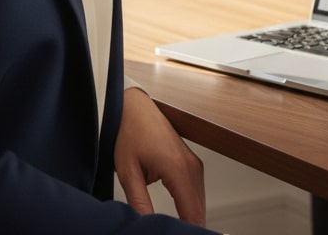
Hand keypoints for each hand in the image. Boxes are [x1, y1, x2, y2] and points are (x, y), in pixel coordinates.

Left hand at [114, 87, 205, 226]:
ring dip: (190, 220)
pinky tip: (178, 219)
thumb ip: (139, 203)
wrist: (134, 105)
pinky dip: (190, 208)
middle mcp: (192, 166)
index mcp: (178, 168)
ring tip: (174, 230)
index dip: (187, 232)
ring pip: (199, 205)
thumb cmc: (129, 131)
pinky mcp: (191, 163)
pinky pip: (196, 194)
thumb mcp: (128, 171)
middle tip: (168, 233)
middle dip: (188, 229)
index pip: (192, 215)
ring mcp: (194, 163)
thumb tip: (147, 226)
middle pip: (199, 213)